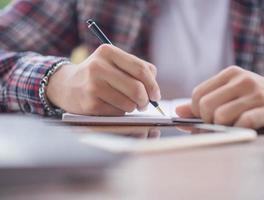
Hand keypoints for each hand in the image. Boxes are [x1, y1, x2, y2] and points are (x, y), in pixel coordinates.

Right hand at [46, 44, 160, 114]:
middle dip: (146, 100)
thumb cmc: (98, 75)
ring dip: (133, 107)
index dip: (153, 85)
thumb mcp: (113, 62)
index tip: (156, 95)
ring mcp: (93, 86)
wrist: (66, 85)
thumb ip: (137, 69)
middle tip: (145, 104)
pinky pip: (118, 113)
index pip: (141, 69)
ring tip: (127, 104)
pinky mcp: (90, 103)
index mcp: (108, 52)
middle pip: (137, 88)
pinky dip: (120, 112)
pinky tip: (112, 106)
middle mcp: (98, 67)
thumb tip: (154, 89)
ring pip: (129, 103)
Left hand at [176, 66, 263, 128]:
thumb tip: (177, 111)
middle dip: (208, 120)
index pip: (198, 94)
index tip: (206, 116)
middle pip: (206, 106)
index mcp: (230, 74)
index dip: (197, 111)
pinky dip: (239, 130)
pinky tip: (246, 127)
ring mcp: (256, 93)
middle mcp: (242, 80)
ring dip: (223, 127)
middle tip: (219, 123)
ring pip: (221, 116)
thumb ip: (204, 102)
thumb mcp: (230, 94)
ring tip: (234, 125)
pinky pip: (243, 122)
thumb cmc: (255, 98)